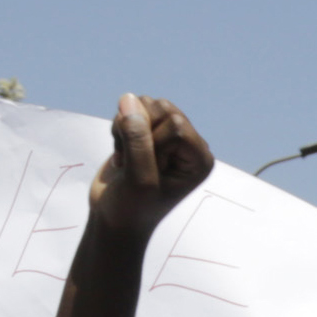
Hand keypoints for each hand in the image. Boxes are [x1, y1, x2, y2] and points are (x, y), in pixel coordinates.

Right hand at [87, 94, 211, 241]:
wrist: (116, 218)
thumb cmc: (133, 207)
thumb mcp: (138, 178)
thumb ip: (137, 140)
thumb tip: (129, 98)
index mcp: (200, 158)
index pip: (176, 125)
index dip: (153, 144)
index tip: (149, 171)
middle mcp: (189, 144)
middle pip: (161, 108)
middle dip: (137, 132)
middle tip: (135, 165)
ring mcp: (169, 136)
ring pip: (144, 104)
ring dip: (125, 129)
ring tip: (128, 159)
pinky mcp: (149, 132)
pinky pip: (130, 108)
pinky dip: (119, 128)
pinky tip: (122, 154)